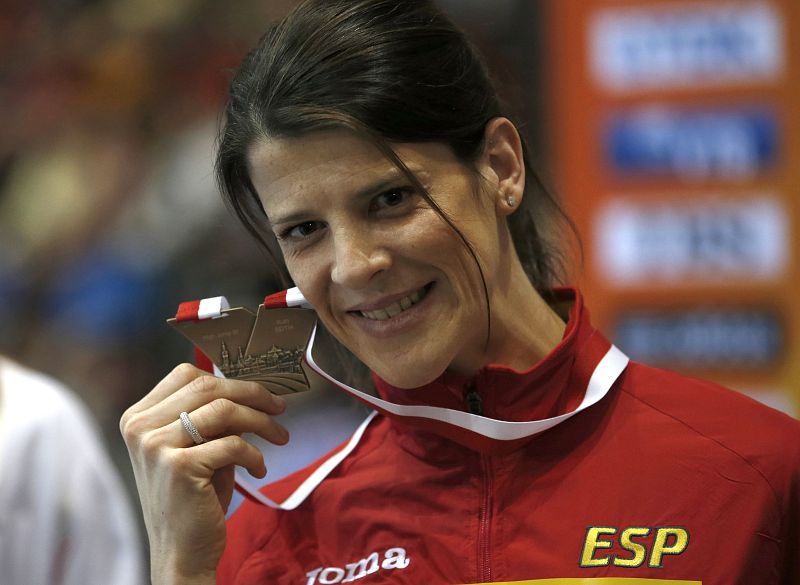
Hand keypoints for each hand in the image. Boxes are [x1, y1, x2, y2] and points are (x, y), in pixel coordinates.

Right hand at [120, 364, 288, 584]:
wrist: (181, 551)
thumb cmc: (195, 496)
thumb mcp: (198, 446)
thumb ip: (213, 416)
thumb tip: (253, 388)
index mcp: (138, 417)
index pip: (186, 374)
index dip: (229, 379)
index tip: (258, 393)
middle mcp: (140, 427)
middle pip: (206, 386)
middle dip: (252, 393)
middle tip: (279, 407)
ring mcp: (156, 446)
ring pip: (224, 410)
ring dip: (261, 422)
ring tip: (280, 437)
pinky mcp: (179, 467)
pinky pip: (233, 443)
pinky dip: (255, 454)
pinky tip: (259, 468)